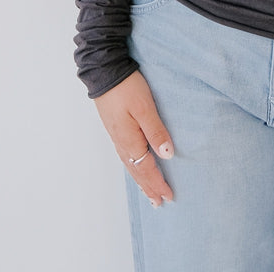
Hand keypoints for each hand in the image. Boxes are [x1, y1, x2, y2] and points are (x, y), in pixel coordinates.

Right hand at [94, 71, 174, 206]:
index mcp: (129, 140)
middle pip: (136, 171)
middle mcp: (121, 142)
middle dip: (149, 187)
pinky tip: (135, 166)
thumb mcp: (145, 107)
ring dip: (140, 180)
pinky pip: (125, 156)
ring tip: (148, 193)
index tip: (168, 196)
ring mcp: (116, 135)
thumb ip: (156, 131)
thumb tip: (167, 155)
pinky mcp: (114, 128)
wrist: (104, 71)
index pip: (146, 169)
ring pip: (130, 165)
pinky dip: (132, 167)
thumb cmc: (126, 87)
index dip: (158, 183)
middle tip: (159, 203)